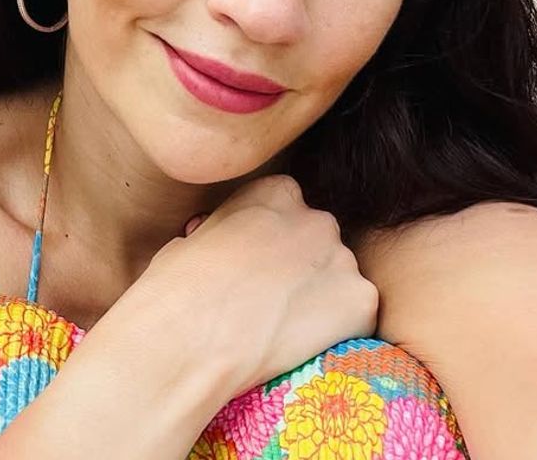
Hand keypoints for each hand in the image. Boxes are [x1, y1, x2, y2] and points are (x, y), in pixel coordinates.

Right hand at [140, 174, 378, 394]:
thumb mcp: (192, 240)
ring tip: (282, 329)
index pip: (289, 208)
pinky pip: (357, 316)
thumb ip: (226, 232)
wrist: (188, 337)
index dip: (272, 242)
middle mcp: (315, 217)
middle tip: (272, 301)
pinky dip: (338, 332)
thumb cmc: (175, 290)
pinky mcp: (361, 301)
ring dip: (319, 301)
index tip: (256, 266)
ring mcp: (343, 259)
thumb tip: (222, 245)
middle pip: (319, 243)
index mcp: (273, 192)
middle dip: (302, 269)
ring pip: (340, 281)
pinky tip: (300, 344)